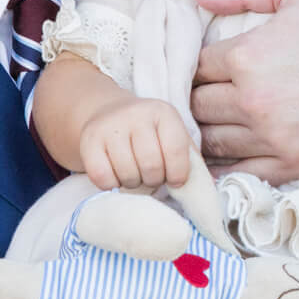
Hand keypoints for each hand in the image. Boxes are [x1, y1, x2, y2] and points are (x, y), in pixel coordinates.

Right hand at [75, 96, 192, 190]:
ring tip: (134, 174)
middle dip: (154, 181)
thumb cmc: (149, 134)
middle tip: (151, 177)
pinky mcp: (89, 140)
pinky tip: (115, 174)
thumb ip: (191, 160)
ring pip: (127, 174)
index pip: (177, 151)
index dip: (178, 174)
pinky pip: (103, 178)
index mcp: (164, 113)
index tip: (175, 180)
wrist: (107, 113)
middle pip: (151, 166)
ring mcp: (110, 126)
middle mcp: (136, 114)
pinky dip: (111, 185)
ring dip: (133, 184)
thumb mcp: (173, 136)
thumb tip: (209, 185)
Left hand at [191, 0, 298, 183]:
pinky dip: (225, 167)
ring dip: (206, 131)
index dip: (196, 64)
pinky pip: (240, 173)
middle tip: (208, 92)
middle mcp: (254, 101)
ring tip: (214, 121)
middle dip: (198, 97)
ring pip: (211, 142)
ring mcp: (274, 138)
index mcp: (249, 56)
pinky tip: (223, 156)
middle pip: (197, 107)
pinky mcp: (295, 164)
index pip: (196, 67)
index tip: (206, 65)